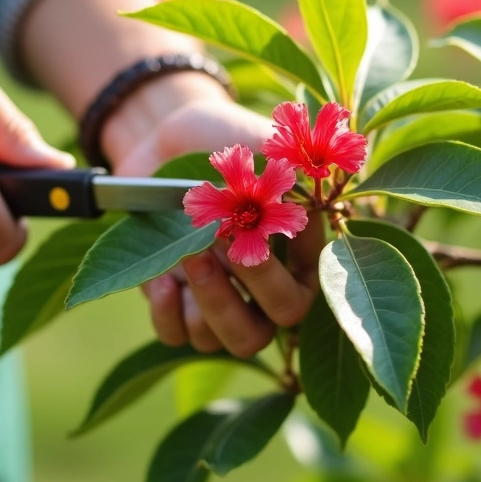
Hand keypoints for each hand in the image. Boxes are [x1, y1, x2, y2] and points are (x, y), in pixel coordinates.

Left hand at [115, 96, 324, 357]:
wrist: (163, 140)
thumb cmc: (221, 140)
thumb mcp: (256, 145)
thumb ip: (285, 171)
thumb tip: (303, 189)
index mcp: (301, 254)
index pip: (317, 281)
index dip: (298, 258)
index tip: (268, 220)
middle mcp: (268, 288)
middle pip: (281, 322)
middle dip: (256, 284)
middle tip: (224, 243)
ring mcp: (224, 302)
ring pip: (233, 341)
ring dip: (211, 300)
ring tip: (189, 255)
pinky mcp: (178, 306)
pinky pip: (180, 337)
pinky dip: (169, 314)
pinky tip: (162, 280)